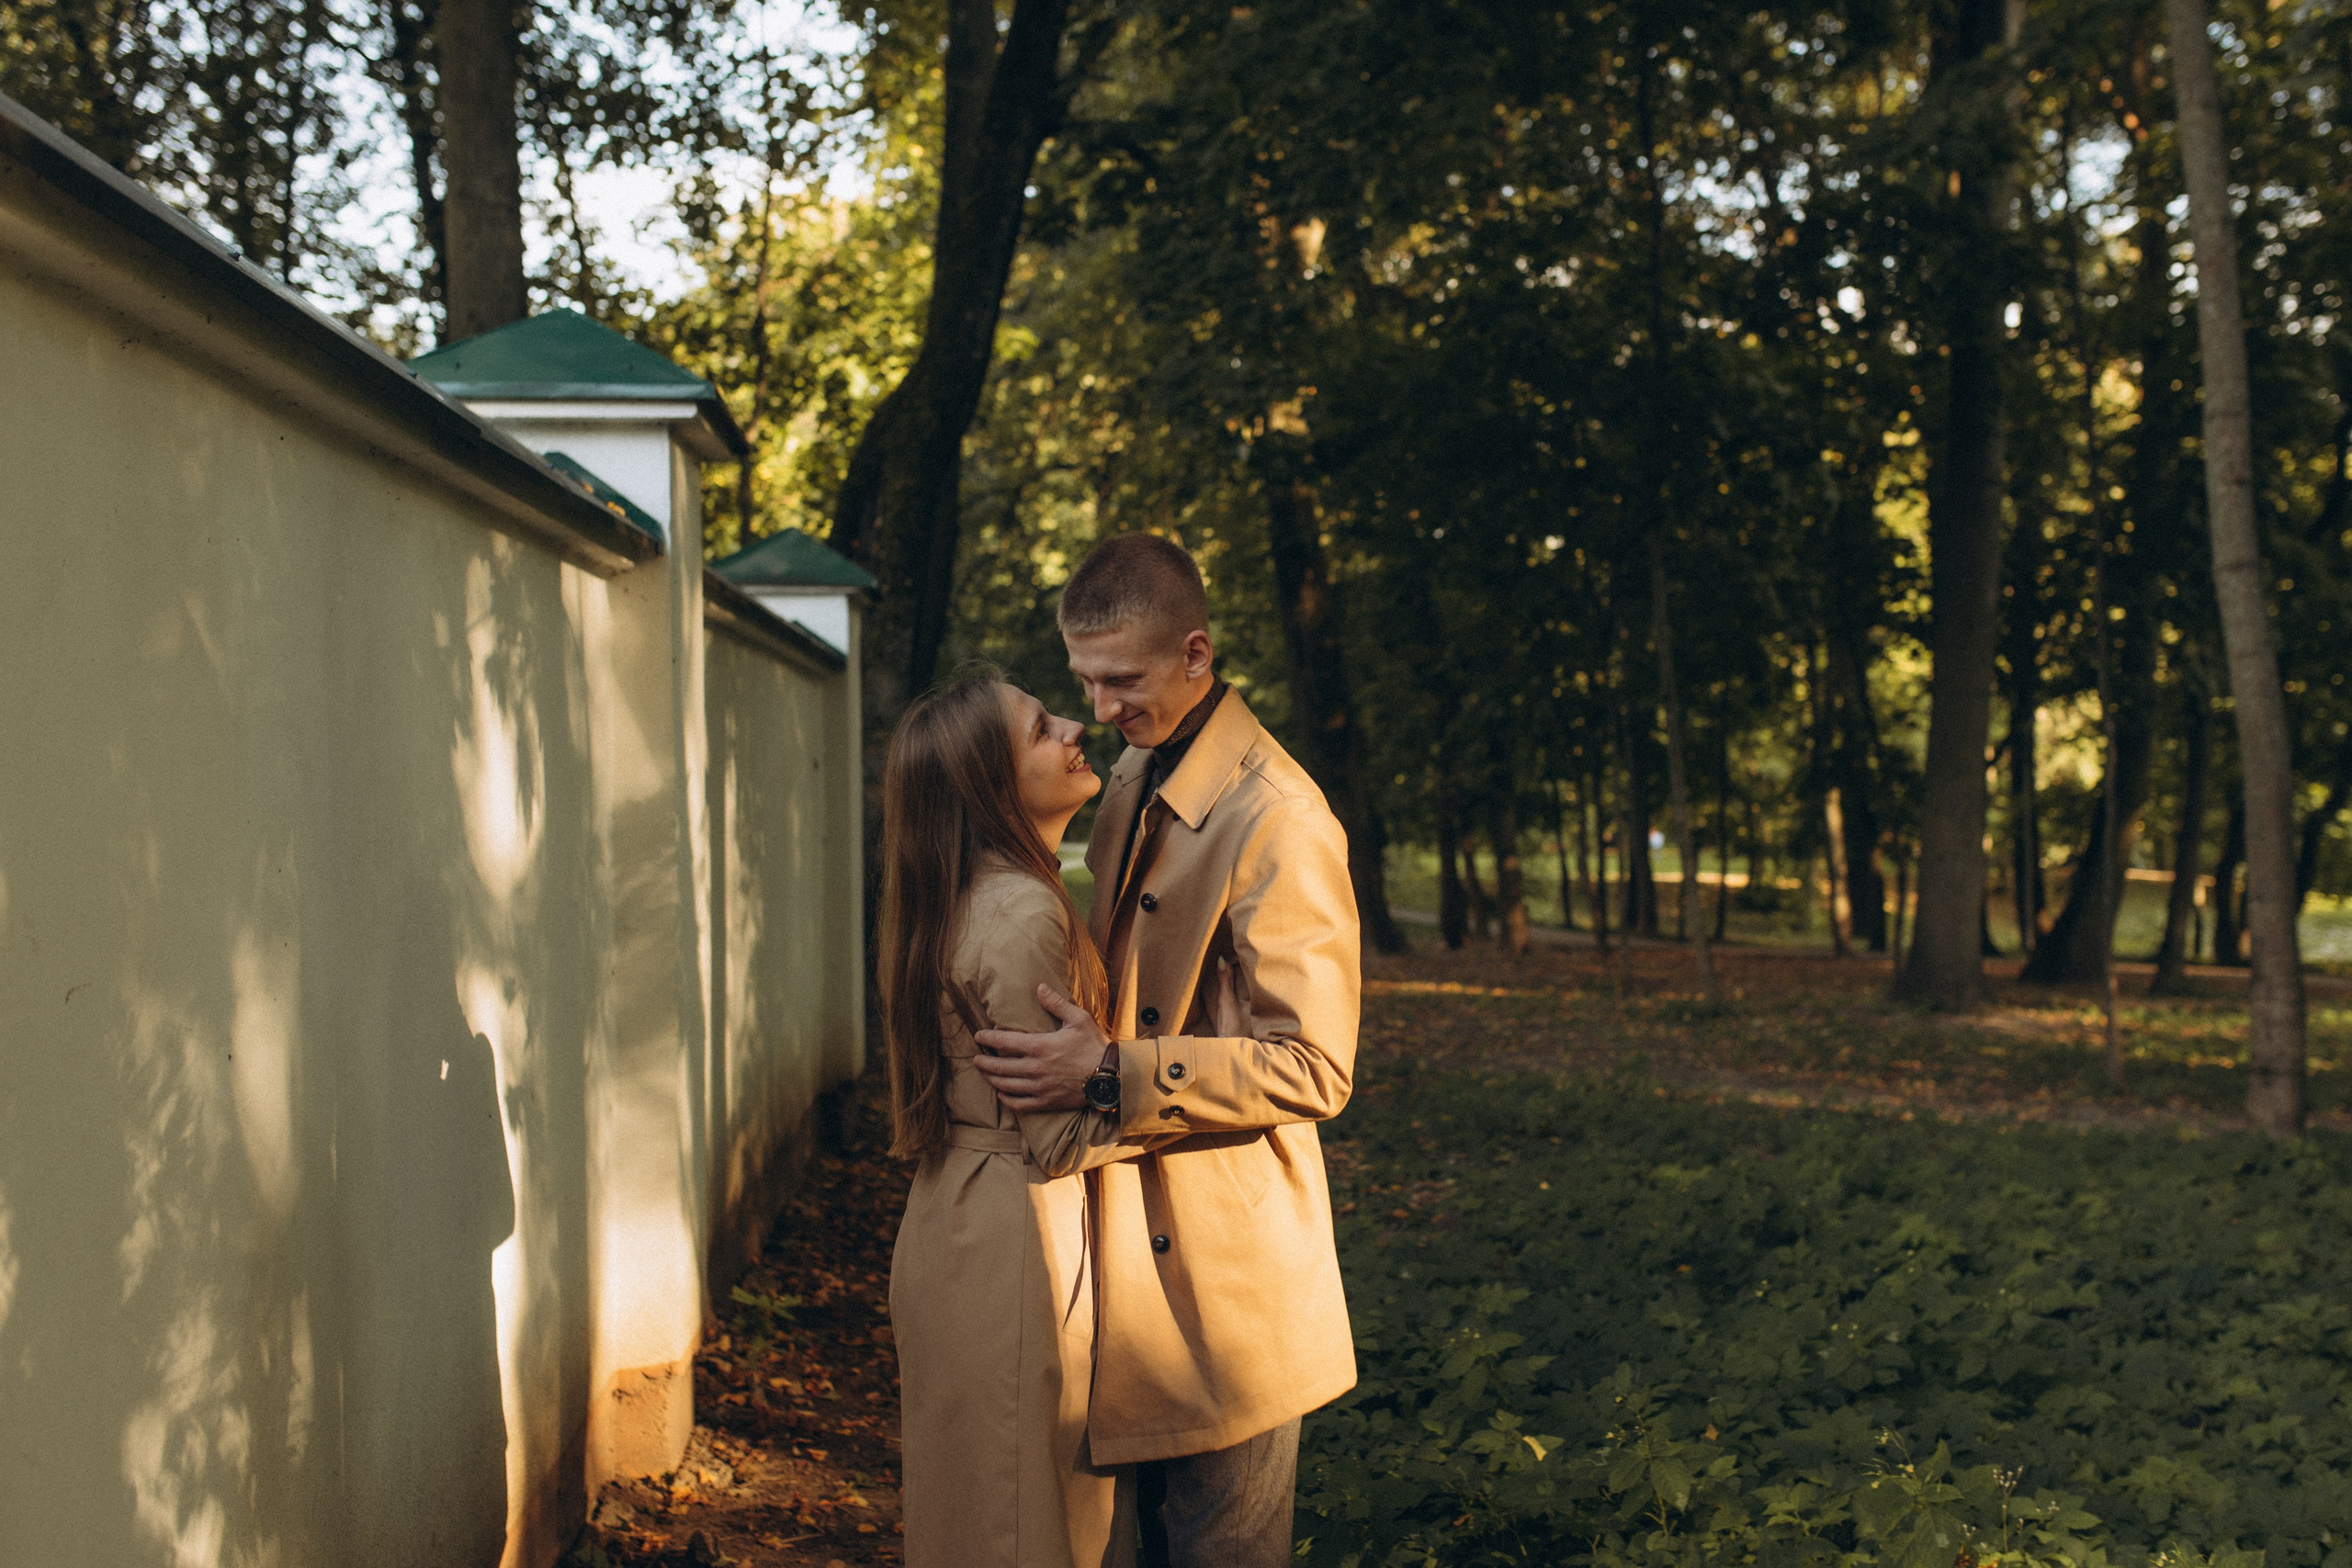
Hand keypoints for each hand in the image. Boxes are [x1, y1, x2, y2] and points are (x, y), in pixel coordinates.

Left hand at [972, 984, 1111, 1113]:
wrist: (1110, 1077)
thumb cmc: (1094, 1045)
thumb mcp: (1078, 1018)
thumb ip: (1056, 1003)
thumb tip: (1039, 987)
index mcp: (1040, 1046)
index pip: (1003, 1042)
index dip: (987, 1038)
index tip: (977, 1036)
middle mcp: (1035, 1069)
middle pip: (999, 1066)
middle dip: (983, 1062)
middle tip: (975, 1058)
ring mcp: (1039, 1088)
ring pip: (1006, 1085)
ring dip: (992, 1079)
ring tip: (985, 1074)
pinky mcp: (1046, 1102)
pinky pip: (1019, 1104)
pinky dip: (1007, 1099)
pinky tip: (1002, 1094)